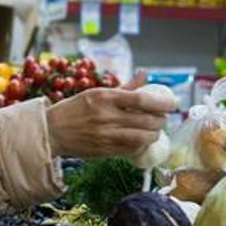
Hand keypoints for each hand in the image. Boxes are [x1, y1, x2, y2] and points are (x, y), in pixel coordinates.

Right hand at [46, 71, 174, 158]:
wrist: (53, 131)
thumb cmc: (75, 109)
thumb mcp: (97, 93)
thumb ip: (124, 87)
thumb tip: (144, 75)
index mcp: (106, 97)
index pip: (143, 99)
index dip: (162, 103)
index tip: (172, 104)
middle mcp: (107, 116)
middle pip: (147, 120)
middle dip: (161, 120)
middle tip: (162, 118)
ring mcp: (107, 136)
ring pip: (143, 137)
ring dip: (154, 134)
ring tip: (154, 131)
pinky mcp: (105, 151)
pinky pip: (132, 149)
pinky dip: (141, 145)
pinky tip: (141, 140)